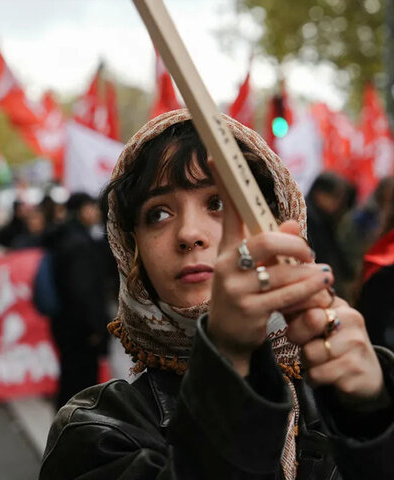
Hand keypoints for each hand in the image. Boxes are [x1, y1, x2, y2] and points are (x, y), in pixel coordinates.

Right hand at [207, 162, 332, 375]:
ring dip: (310, 273)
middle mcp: (226, 264)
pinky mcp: (249, 309)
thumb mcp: (255, 267)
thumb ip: (275, 244)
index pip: (228, 211)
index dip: (222, 182)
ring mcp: (235, 287)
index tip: (214, 154)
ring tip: (322, 276)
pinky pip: (288, 294)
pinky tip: (321, 289)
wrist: (229, 337)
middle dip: (296, 246)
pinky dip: (310, 291)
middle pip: (266, 240)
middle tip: (309, 255)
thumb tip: (295, 226)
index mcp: (228, 249)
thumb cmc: (246, 294)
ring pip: (283, 270)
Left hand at [287, 297, 387, 407]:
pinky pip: (316, 374)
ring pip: (310, 352)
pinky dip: (313, 378)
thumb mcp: (318, 325)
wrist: (365, 376)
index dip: (290, 305)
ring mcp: (357, 346)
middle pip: (310, 320)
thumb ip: (299, 311)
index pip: (310, 297)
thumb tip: (275, 300)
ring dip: (306, 362)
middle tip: (303, 343)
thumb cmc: (331, 347)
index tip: (281, 311)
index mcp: (341, 307)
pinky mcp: (356, 370)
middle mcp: (353, 322)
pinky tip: (326, 376)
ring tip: (319, 362)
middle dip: (297, 336)